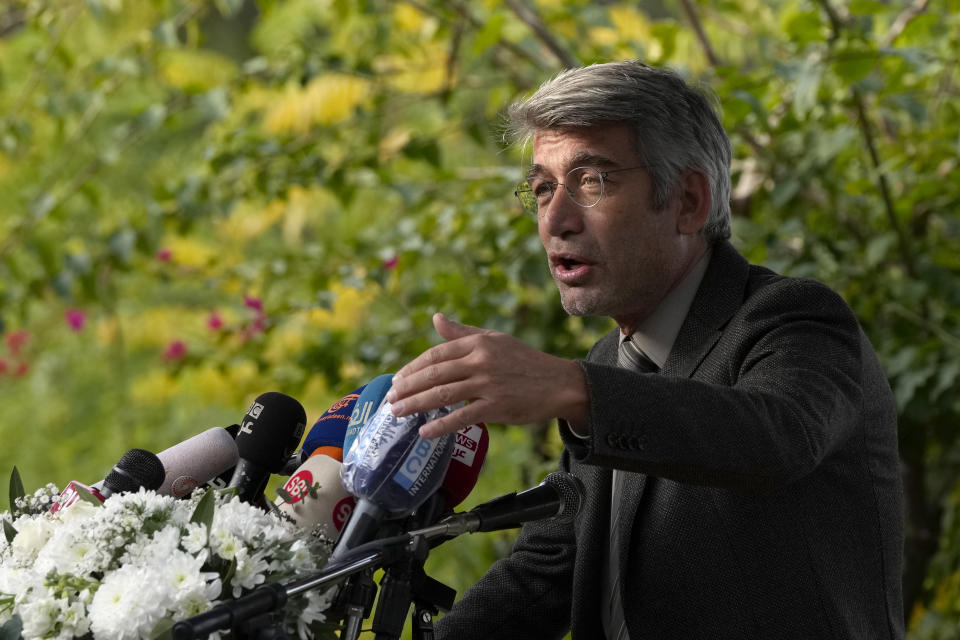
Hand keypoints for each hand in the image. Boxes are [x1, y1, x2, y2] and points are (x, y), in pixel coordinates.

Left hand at [386, 313, 588, 437]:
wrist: (560, 384)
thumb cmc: (525, 361)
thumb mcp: (495, 340)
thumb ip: (462, 332)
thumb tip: (435, 318)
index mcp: (479, 343)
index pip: (436, 354)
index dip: (413, 368)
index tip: (398, 380)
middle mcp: (481, 361)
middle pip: (434, 374)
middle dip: (408, 388)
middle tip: (391, 399)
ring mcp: (488, 384)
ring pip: (443, 394)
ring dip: (416, 405)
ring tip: (398, 413)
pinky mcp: (497, 406)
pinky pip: (462, 417)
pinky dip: (441, 425)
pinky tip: (424, 431)